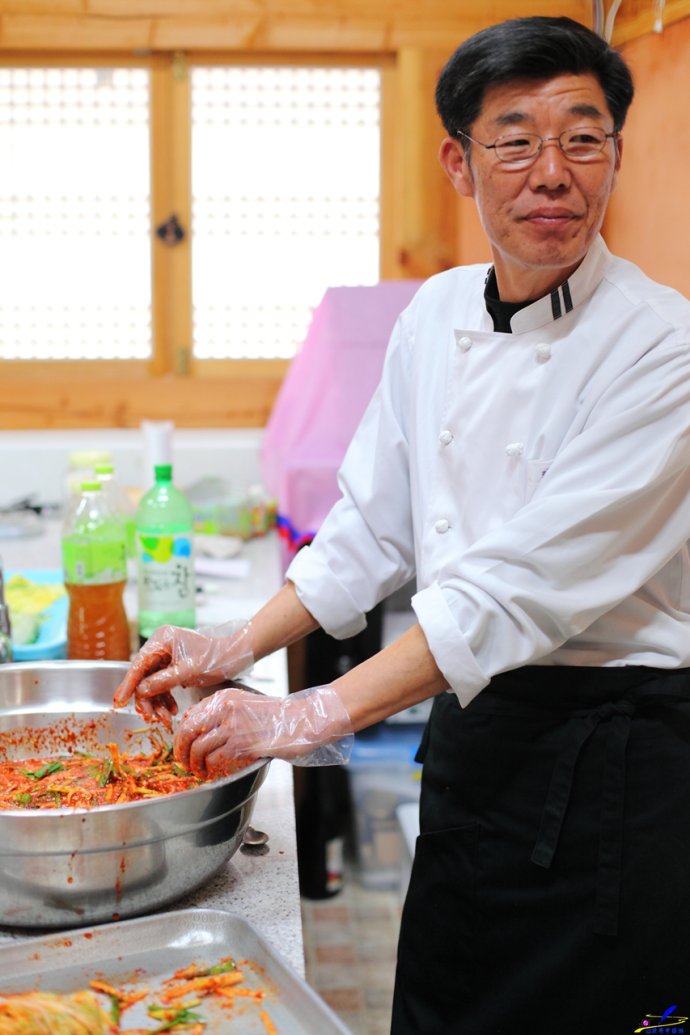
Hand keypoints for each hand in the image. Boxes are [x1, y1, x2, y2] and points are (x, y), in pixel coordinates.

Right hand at [113, 621, 252, 728]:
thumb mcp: (188, 671)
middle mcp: (161, 645)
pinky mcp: (173, 666)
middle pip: (143, 676)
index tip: (118, 702)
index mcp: (162, 640)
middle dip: (147, 699)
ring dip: (157, 703)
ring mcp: (166, 656)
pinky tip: (172, 710)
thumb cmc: (215, 658)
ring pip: (152, 684)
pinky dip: (165, 699)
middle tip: (153, 718)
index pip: (138, 664)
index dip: (127, 685)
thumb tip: (140, 691)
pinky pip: (162, 685)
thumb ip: (163, 681)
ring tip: (166, 719)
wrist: (235, 656)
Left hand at [173, 684, 353, 777]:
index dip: (182, 735)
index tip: (183, 746)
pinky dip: (210, 768)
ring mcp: (233, 726)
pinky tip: (213, 772)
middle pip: (188, 731)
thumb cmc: (275, 716)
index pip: (190, 715)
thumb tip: (198, 732)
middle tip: (183, 762)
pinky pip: (214, 758)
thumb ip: (222, 714)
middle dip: (181, 750)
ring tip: (199, 771)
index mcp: (224, 697)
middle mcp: (225, 708)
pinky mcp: (241, 743)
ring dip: (195, 764)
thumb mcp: (244, 705)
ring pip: (198, 747)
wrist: (299, 721)